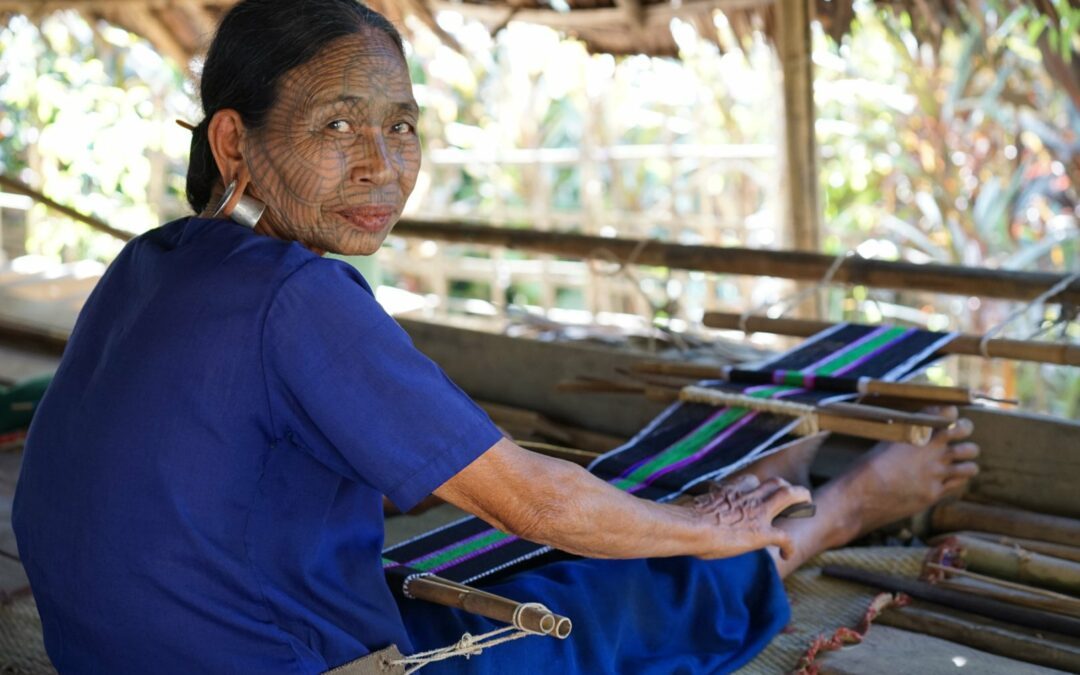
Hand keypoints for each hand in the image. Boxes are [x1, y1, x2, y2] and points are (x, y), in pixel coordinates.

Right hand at [687, 474, 810, 560]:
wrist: (689, 527)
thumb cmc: (682, 520)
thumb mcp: (690, 508)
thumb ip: (694, 510)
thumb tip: (679, 518)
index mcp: (729, 491)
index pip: (749, 481)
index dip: (756, 487)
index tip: (755, 495)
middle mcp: (746, 498)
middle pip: (775, 483)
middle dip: (787, 488)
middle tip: (794, 495)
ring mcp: (756, 513)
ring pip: (788, 496)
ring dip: (801, 500)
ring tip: (806, 507)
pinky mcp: (761, 533)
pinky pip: (785, 538)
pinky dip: (789, 547)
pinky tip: (787, 555)